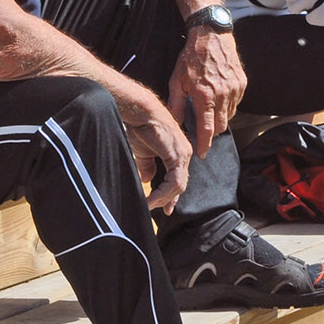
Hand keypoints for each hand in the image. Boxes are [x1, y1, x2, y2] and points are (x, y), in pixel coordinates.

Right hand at [112, 79, 191, 211]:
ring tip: (149, 204)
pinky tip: (152, 198)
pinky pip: (174, 181)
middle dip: (169, 199)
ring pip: (178, 185)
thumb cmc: (140, 126)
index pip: (178, 178)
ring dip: (163, 198)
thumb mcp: (144, 152)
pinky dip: (163, 193)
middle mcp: (184, 153)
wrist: (140, 112)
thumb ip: (148, 166)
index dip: (171, 195)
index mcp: (178, 152)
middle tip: (158, 210)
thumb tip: (147, 180)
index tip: (165, 208)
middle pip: (179, 184)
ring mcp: (183, 154)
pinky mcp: (178, 155)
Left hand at [167, 28, 245, 161]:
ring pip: (229, 115)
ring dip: (220, 118)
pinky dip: (227, 106)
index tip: (202, 154)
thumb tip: (174, 124)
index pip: (207, 129)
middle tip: (203, 131)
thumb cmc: (191, 57)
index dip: (204, 144)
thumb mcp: (177, 81)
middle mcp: (222, 94)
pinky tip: (218, 99)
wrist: (211, 36)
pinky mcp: (242, 83)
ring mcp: (235, 89)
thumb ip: (176, 105)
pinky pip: (236, 103)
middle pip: (221, 126)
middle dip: (212, 132)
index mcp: (205, 96)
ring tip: (209, 110)